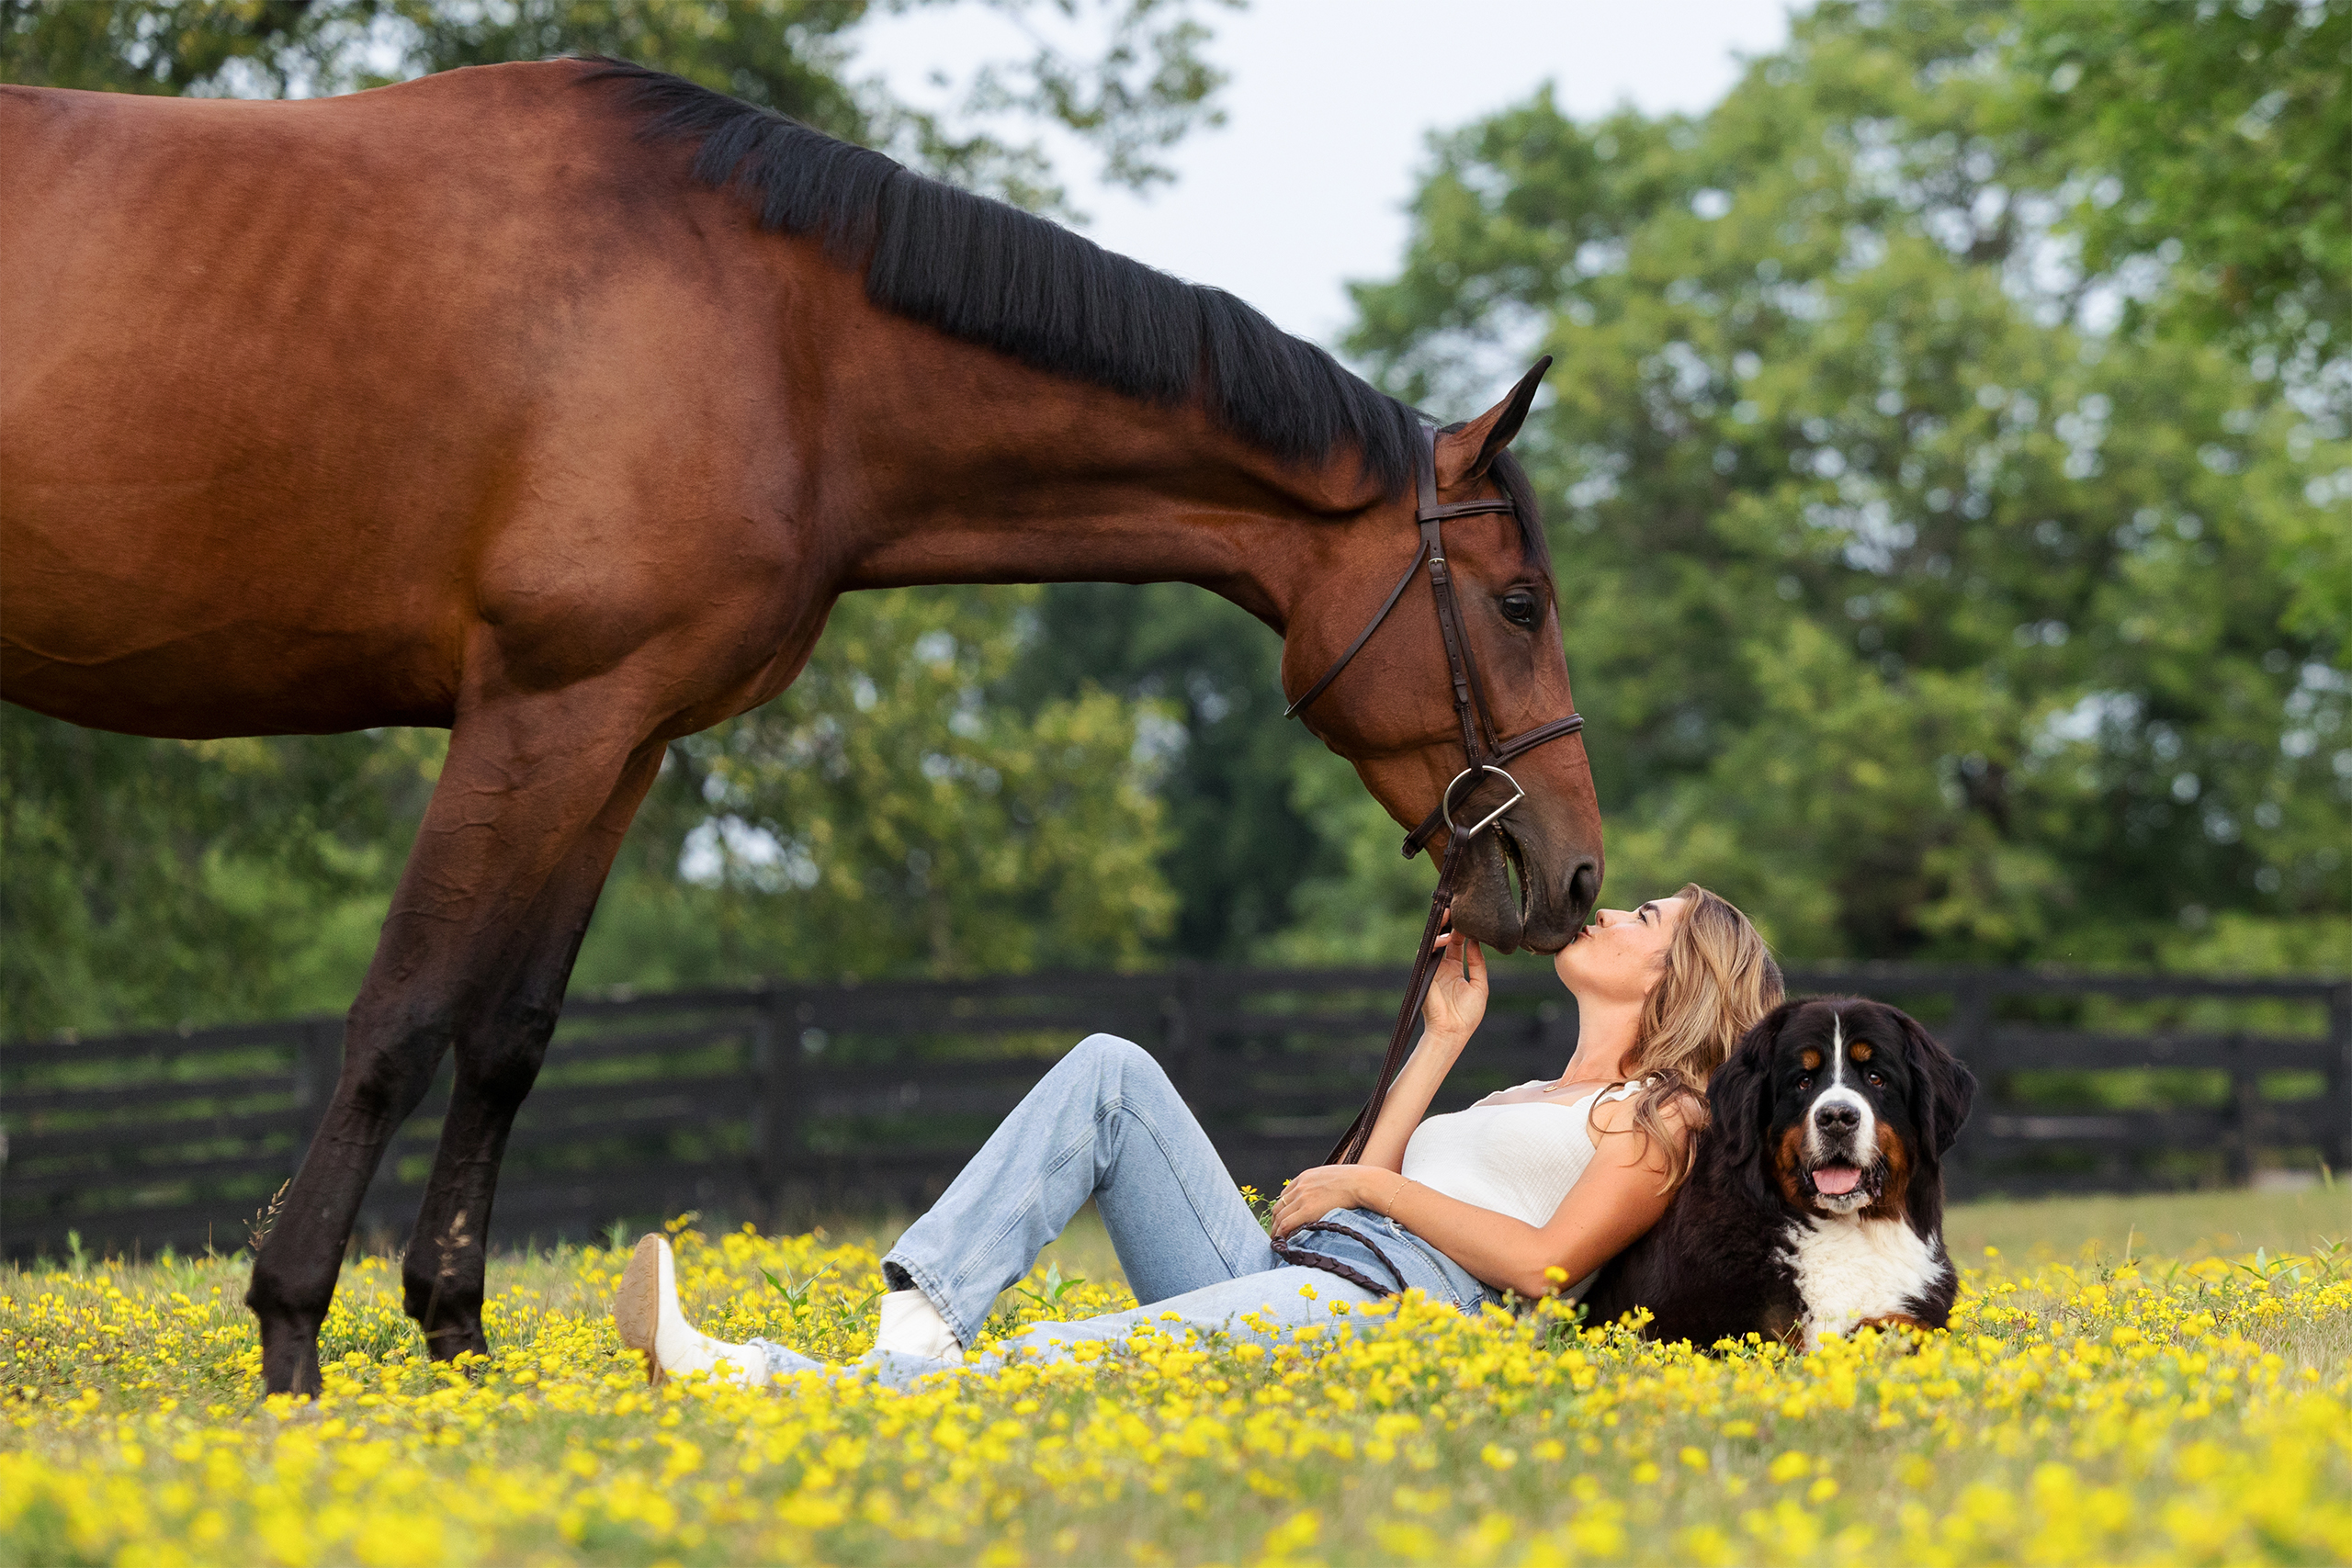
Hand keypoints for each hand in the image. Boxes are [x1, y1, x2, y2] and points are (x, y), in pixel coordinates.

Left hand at [1269, 1165, 1368, 1238]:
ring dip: (1277, 1229)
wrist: (1362, 1183)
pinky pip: (1287, 1224)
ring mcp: (1302, 1198)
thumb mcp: (1333, 1177)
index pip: (1285, 1195)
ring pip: (1280, 1216)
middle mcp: (1300, 1186)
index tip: (1283, 1219)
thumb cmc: (1356, 1182)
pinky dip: (1281, 1233)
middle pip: (1279, 1206)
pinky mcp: (1307, 1210)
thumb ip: (1324, 1185)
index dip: (1283, 1209)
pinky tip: (1282, 1241)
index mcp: (1305, 1177)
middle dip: (1276, 1221)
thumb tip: (1328, 1196)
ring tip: (1277, 1241)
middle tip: (1277, 1233)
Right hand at [1421, 928, 1486, 1045]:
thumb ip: (1478, 964)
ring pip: (1435, 943)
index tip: (1470, 919)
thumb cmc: (1467, 1014)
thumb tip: (1475, 943)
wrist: (1452, 1031)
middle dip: (1450, 924)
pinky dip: (1435, 943)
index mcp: (1456, 970)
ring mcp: (1433, 969)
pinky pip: (1426, 953)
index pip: (1458, 945)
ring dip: (1442, 929)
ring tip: (1451, 917)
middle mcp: (1443, 967)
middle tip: (1456, 909)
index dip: (1463, 932)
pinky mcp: (1425, 973)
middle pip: (1445, 939)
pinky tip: (1446, 938)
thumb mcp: (1480, 986)